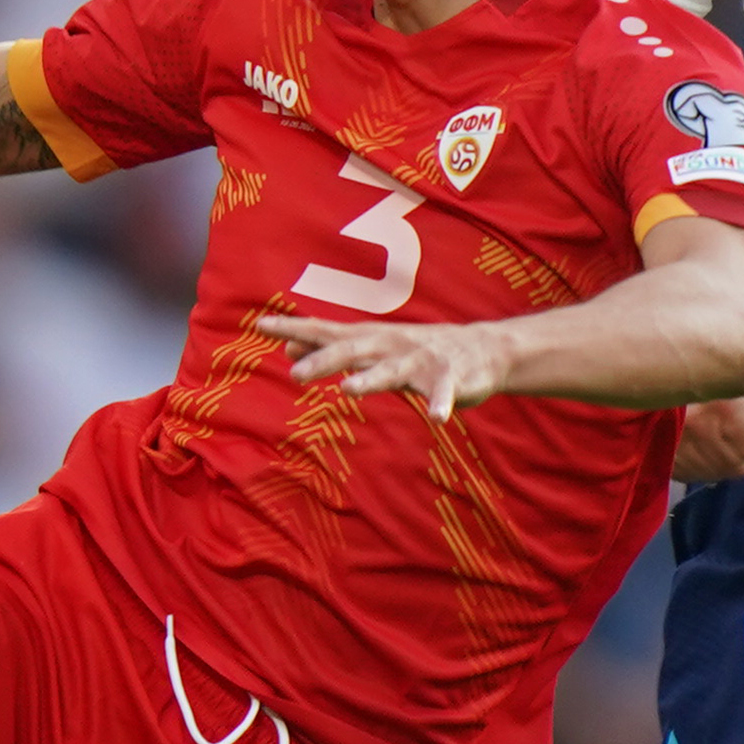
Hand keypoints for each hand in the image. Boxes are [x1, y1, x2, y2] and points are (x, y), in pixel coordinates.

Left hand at [257, 311, 513, 420]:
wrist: (483, 350)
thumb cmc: (416, 350)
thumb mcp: (371, 347)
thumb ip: (331, 347)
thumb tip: (286, 347)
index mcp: (370, 340)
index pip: (326, 331)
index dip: (295, 329)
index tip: (260, 325)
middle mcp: (391, 345)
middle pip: (353, 350)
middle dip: (324, 359)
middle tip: (294, 373)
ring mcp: (421, 361)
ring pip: (392, 370)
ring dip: (371, 378)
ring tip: (348, 390)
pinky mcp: (451, 378)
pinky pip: (444, 393)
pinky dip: (441, 403)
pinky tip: (436, 418)